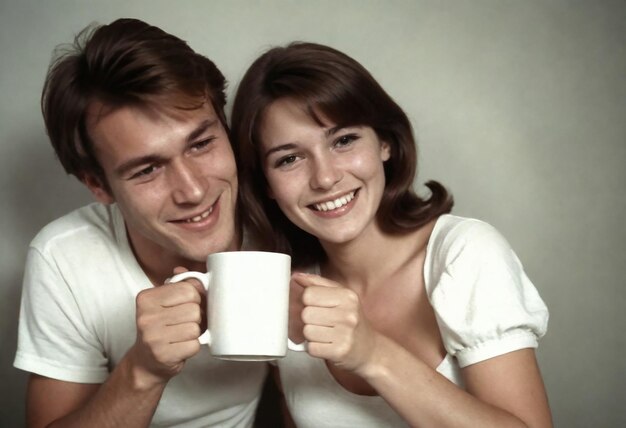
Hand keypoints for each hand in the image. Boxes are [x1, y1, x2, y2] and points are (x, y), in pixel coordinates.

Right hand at [129, 267, 205, 387]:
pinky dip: (193, 347)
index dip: (195, 298)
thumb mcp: (164, 302)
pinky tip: (180, 347)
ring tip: (182, 335)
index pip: (188, 289)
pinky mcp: (163, 355)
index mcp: (146, 298)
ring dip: (195, 333)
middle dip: (196, 317)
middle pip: (194, 309)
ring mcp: (153, 337)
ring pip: (195, 328)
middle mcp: (146, 317)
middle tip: (185, 323)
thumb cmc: (160, 328)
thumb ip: (180, 286)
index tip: (187, 306)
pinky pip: (194, 345)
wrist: (145, 362)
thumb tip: (197, 277)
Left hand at [291, 272, 378, 373]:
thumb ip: (318, 284)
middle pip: (306, 313)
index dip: (307, 302)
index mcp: (347, 296)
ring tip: (324, 333)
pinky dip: (314, 348)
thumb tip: (297, 277)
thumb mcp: (341, 297)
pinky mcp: (340, 352)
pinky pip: (311, 348)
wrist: (370, 349)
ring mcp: (345, 334)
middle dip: (309, 320)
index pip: (309, 294)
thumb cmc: (352, 322)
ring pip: (307, 331)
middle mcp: (348, 314)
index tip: (315, 306)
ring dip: (311, 335)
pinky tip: (326, 344)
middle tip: (321, 322)